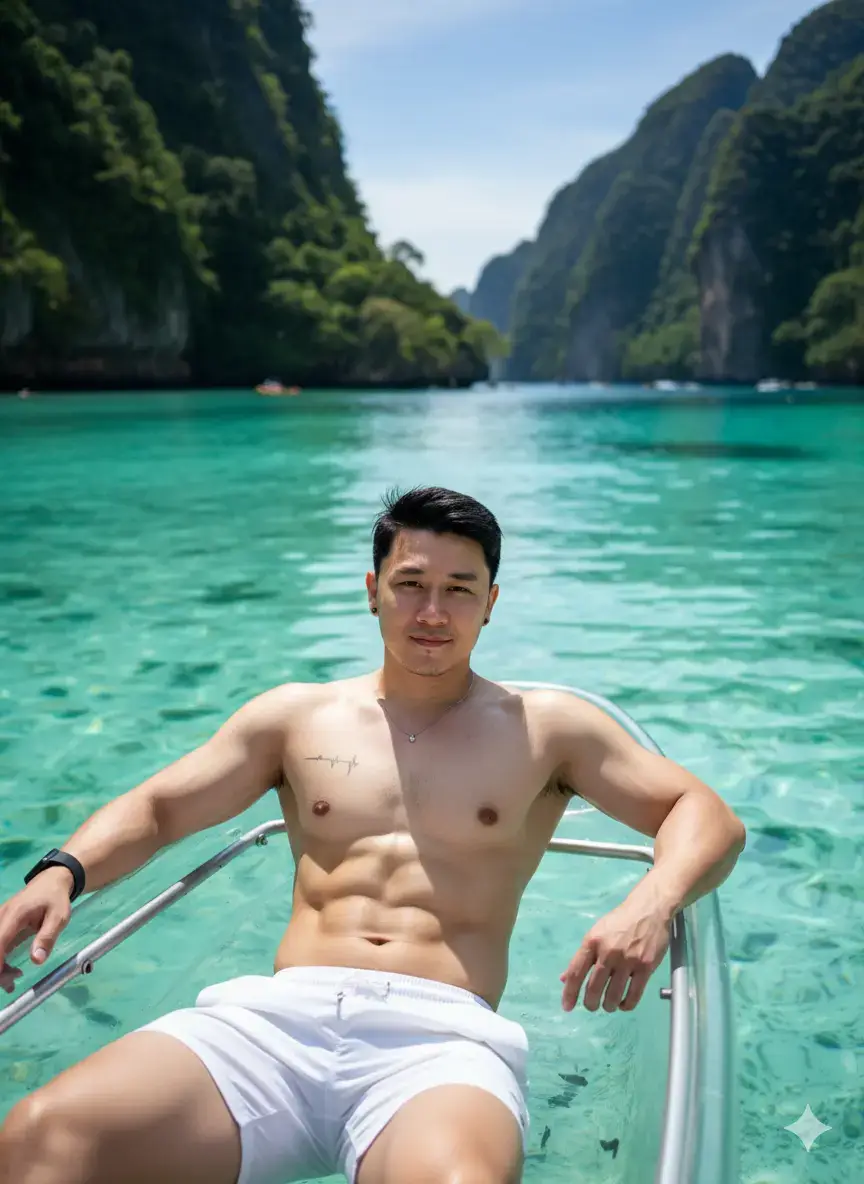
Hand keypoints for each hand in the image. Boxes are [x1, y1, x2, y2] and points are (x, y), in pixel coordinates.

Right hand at [0, 868, 72, 993]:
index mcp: (15, 915)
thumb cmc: (55, 899)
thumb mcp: (59, 917)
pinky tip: (8, 973)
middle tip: (11, 983)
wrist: (50, 882)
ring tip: (12, 982)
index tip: (0, 978)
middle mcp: (1, 917)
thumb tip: (36, 960)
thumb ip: (47, 937)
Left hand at [559, 899, 670, 1013]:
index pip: (576, 972)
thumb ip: (582, 956)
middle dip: (590, 1003)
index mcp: (592, 942)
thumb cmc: (620, 921)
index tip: (567, 1007)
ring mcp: (628, 960)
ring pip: (613, 995)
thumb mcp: (596, 933)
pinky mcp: (646, 966)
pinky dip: (626, 1004)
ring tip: (608, 1005)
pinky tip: (623, 1003)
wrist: (649, 909)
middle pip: (594, 988)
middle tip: (591, 1006)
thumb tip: (565, 978)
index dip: (569, 993)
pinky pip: (633, 995)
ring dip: (608, 1006)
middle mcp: (608, 952)